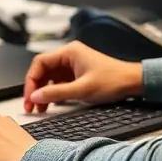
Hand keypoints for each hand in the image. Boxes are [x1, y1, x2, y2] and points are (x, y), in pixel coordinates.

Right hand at [24, 41, 142, 113]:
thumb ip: (56, 93)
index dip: (31, 80)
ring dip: (43, 92)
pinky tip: (51, 104)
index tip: (29, 96)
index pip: (40, 63)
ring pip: (50, 77)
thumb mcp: (82, 90)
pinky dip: (53, 93)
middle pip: (43, 70)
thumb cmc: (113, 81)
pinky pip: (59, 82)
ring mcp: (73, 65)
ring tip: (40, 108)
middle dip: (35, 88)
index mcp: (69, 52)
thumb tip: (35, 96)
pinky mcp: (78, 74)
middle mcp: (70, 56)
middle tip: (31, 105)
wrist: (133, 82)